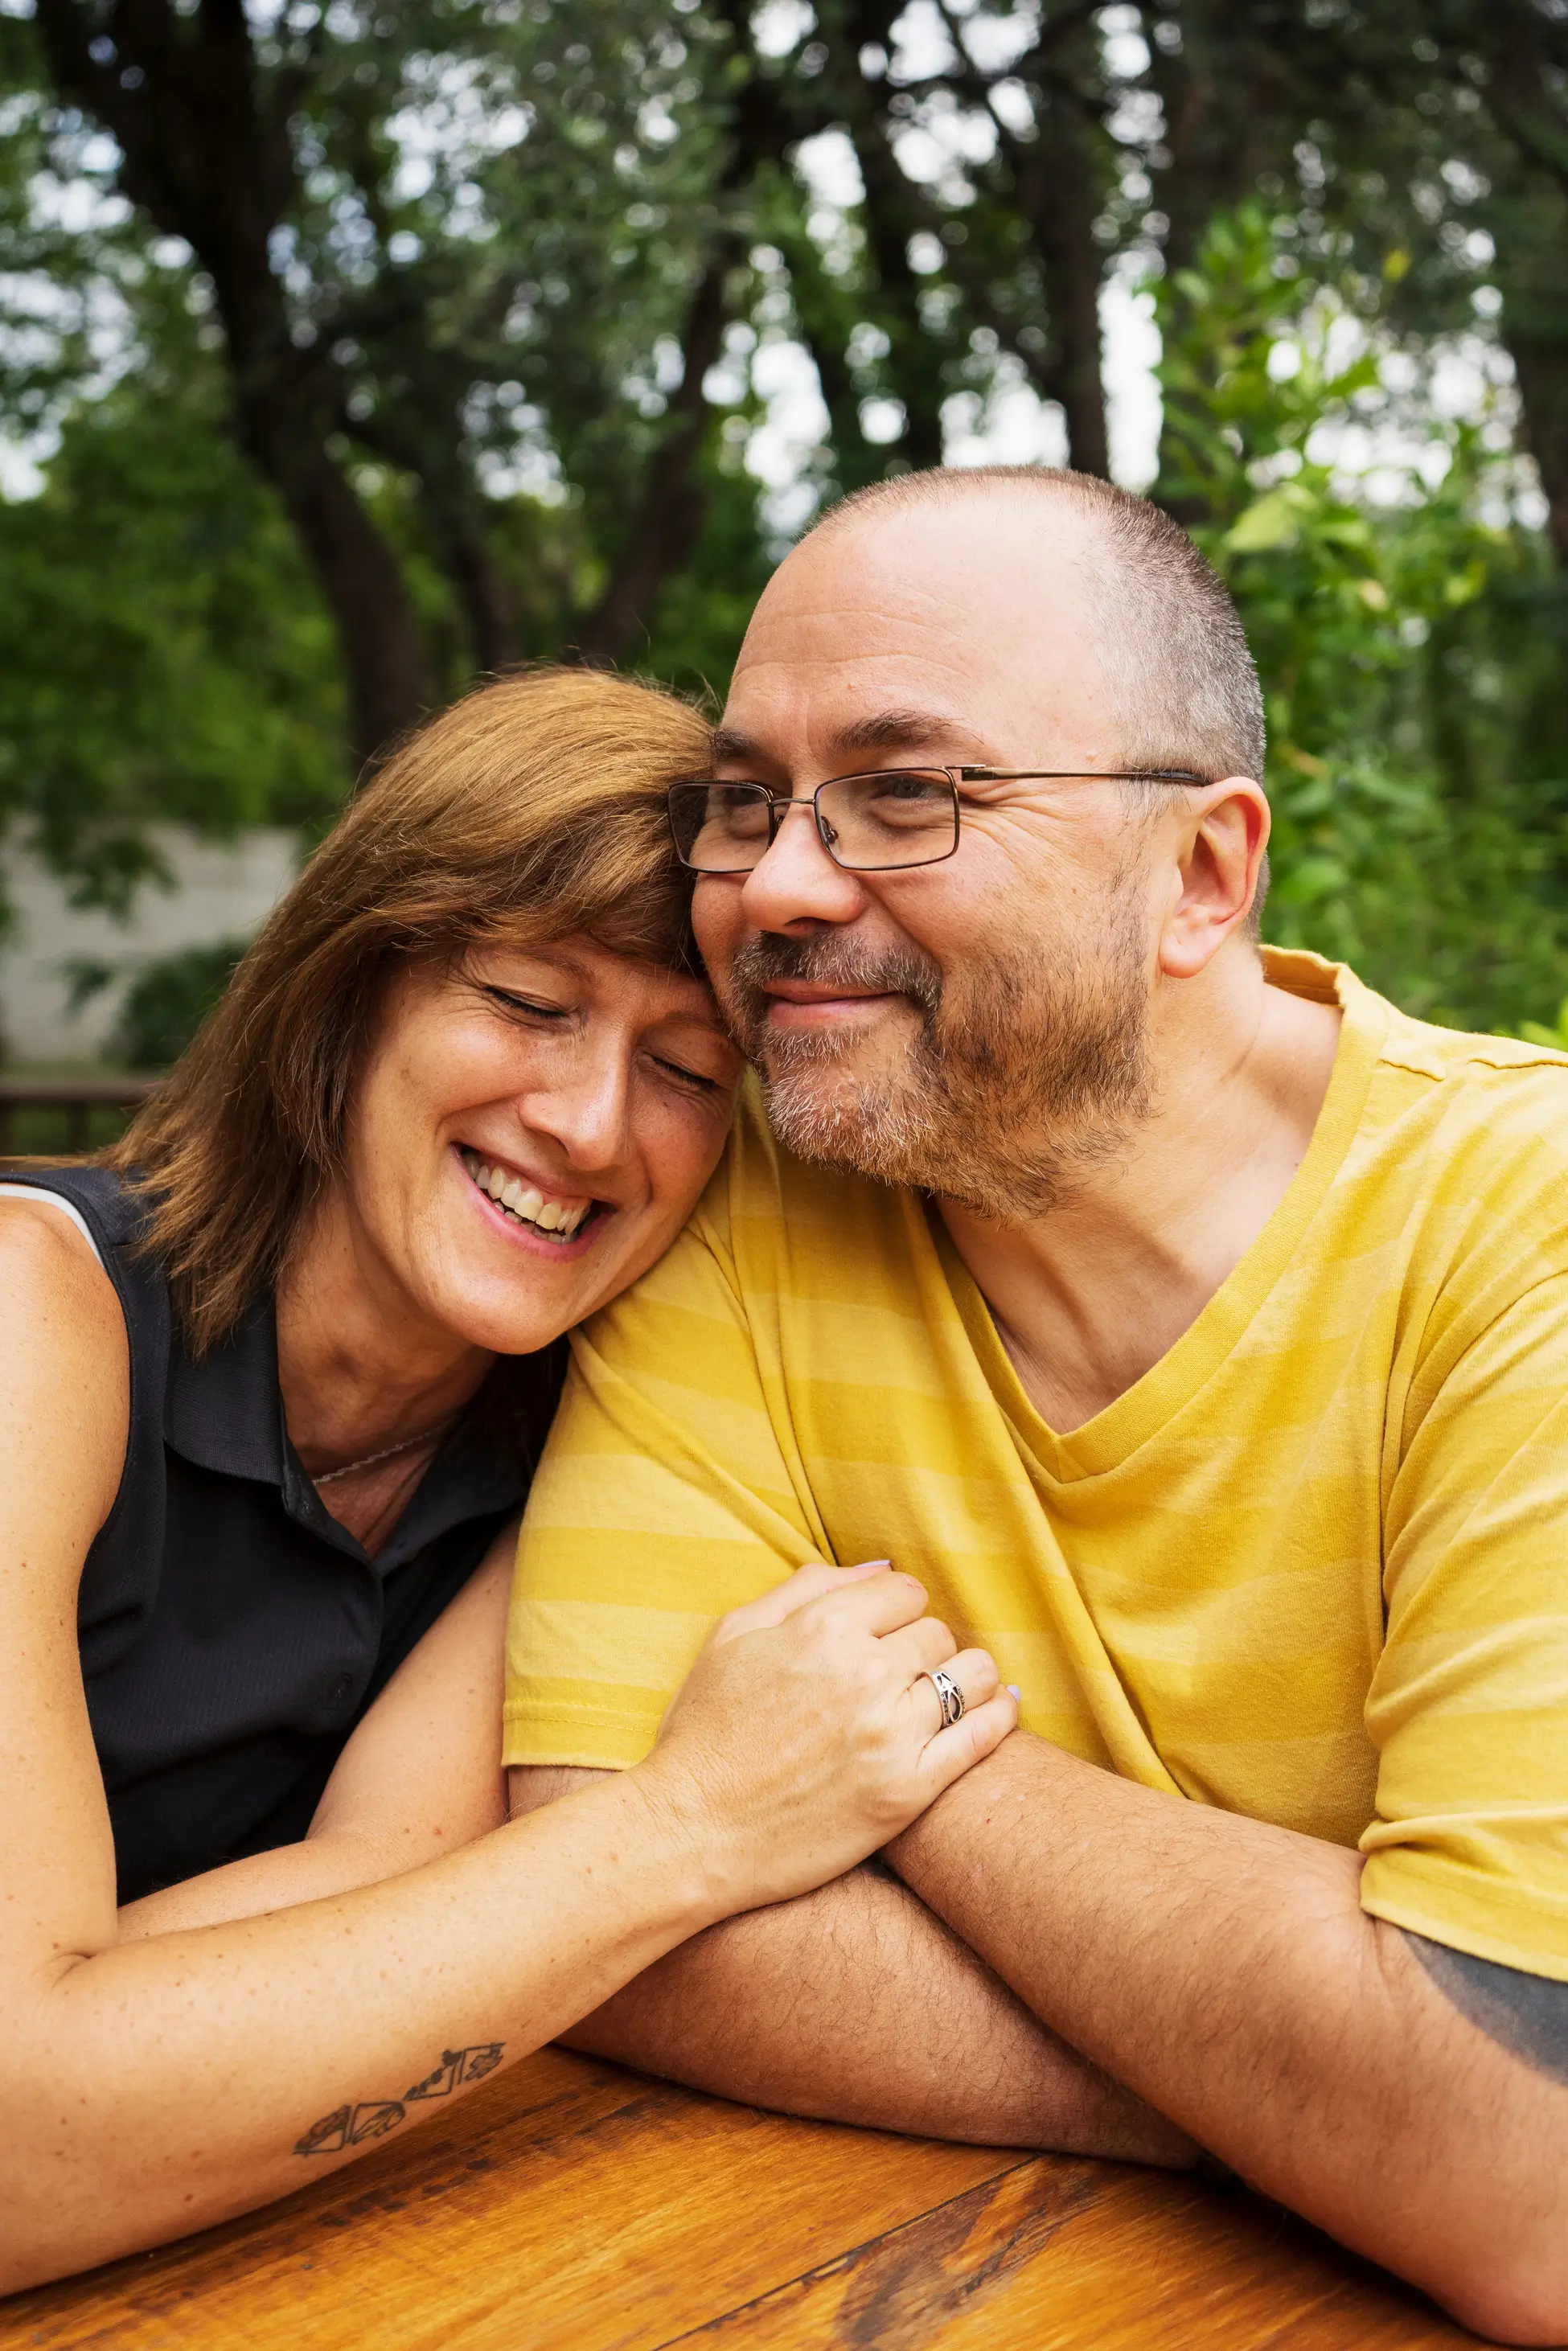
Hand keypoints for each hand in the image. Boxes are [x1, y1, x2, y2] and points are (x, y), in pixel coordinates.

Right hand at [632, 1562, 1016, 1917]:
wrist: (690, 1832)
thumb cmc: (704, 1732)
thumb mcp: (734, 1635)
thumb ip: (806, 1589)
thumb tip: (878, 1566)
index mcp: (822, 1628)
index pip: (904, 1592)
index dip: (896, 1610)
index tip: (886, 1632)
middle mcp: (865, 1673)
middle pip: (936, 1635)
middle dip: (921, 1648)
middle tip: (901, 1674)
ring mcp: (891, 1735)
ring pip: (970, 1678)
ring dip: (965, 1677)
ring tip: (948, 1690)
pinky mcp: (907, 1792)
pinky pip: (980, 1739)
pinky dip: (998, 1717)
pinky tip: (999, 1709)